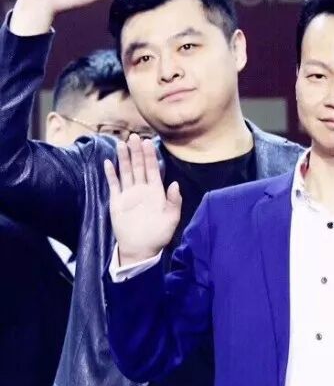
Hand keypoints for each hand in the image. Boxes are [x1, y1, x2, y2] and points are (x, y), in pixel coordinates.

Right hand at [105, 136, 180, 264]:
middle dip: (136, 152)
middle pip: (138, 167)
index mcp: (156, 192)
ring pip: (126, 172)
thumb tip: (175, 184)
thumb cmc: (159, 235)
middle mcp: (142, 190)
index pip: (152, 170)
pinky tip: (108, 162)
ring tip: (121, 144)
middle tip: (133, 137)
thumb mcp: (172, 219)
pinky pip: (113, 184)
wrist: (141, 248)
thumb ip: (174, 201)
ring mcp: (128, 194)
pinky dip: (111, 174)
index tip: (148, 142)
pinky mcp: (117, 201)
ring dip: (123, 158)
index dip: (150, 156)